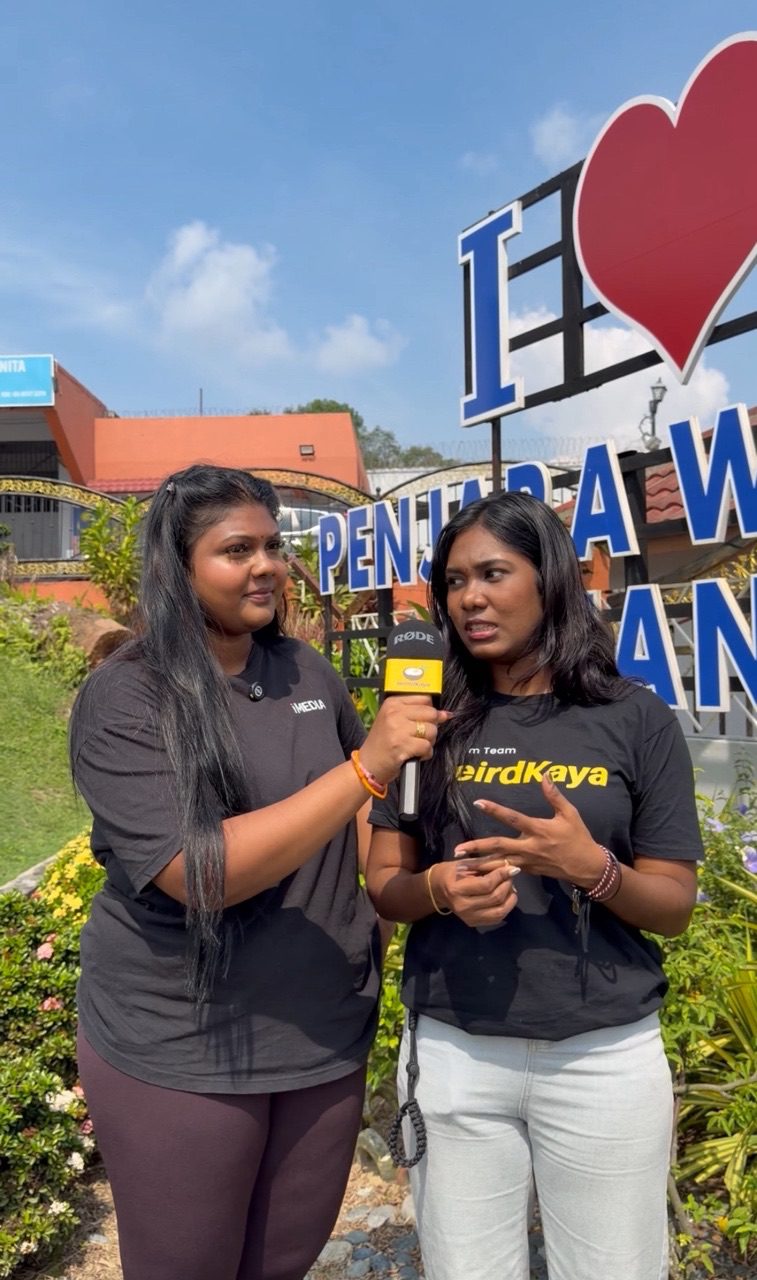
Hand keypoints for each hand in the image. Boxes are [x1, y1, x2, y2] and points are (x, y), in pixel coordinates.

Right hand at [359, 697, 449, 785]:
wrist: (368, 765)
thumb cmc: (382, 744)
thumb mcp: (394, 721)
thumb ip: (418, 714)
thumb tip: (444, 714)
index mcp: (392, 703)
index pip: (425, 698)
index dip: (430, 711)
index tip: (426, 720)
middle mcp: (394, 713)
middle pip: (431, 713)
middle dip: (431, 727)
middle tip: (420, 736)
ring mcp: (398, 730)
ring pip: (431, 731)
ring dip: (429, 742)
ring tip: (415, 746)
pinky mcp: (402, 746)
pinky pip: (427, 747)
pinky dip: (425, 754)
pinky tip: (415, 755)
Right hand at [429, 858, 519, 927]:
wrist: (438, 889)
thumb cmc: (452, 872)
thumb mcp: (465, 863)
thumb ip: (486, 865)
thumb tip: (509, 866)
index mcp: (457, 889)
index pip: (486, 884)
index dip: (502, 875)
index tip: (512, 868)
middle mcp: (463, 906)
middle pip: (495, 898)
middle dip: (507, 885)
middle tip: (510, 876)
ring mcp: (468, 917)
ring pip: (499, 911)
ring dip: (509, 898)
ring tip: (510, 887)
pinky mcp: (473, 923)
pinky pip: (496, 918)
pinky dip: (505, 907)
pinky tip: (506, 897)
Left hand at [452, 774, 606, 886]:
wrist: (586, 867)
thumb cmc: (578, 837)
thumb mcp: (570, 814)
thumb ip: (555, 795)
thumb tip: (545, 774)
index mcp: (539, 830)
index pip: (512, 818)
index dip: (495, 810)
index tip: (478, 802)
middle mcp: (530, 847)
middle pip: (499, 846)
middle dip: (477, 848)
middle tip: (458, 849)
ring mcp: (527, 861)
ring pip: (499, 864)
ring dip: (479, 865)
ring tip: (460, 865)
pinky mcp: (527, 870)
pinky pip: (506, 871)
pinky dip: (491, 872)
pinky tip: (477, 873)